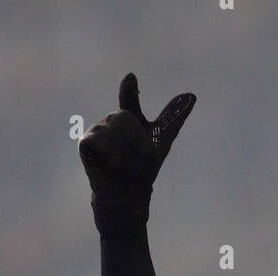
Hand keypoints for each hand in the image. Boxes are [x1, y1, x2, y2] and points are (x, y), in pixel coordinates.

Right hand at [79, 72, 195, 206]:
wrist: (129, 195)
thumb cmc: (143, 169)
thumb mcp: (161, 141)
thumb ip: (172, 118)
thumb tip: (192, 96)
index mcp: (128, 117)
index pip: (129, 98)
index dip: (129, 90)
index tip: (131, 78)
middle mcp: (111, 120)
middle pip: (123, 117)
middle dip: (136, 142)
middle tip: (141, 161)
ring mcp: (97, 130)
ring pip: (112, 130)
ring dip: (125, 153)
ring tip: (128, 167)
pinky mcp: (85, 142)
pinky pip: (99, 140)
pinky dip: (111, 153)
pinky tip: (114, 164)